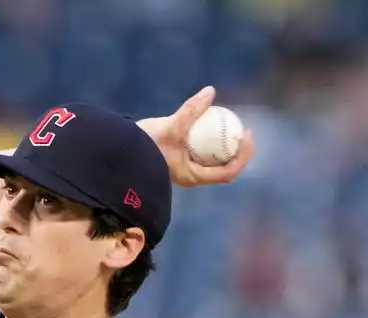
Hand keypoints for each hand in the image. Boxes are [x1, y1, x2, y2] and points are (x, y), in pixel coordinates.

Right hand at [138, 86, 254, 187]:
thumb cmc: (144, 146)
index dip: (243, 155)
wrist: (121, 152)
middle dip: (238, 151)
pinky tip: (211, 124)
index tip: (246, 135)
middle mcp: (192, 176)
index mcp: (193, 176)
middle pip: (225, 168)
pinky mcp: (180, 160)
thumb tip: (210, 91)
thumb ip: (191, 110)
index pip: (228, 172)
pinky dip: (212, 141)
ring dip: (225, 146)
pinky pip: (203, 153)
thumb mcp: (171, 127)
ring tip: (230, 125)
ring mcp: (186, 169)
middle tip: (243, 129)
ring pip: (214, 161)